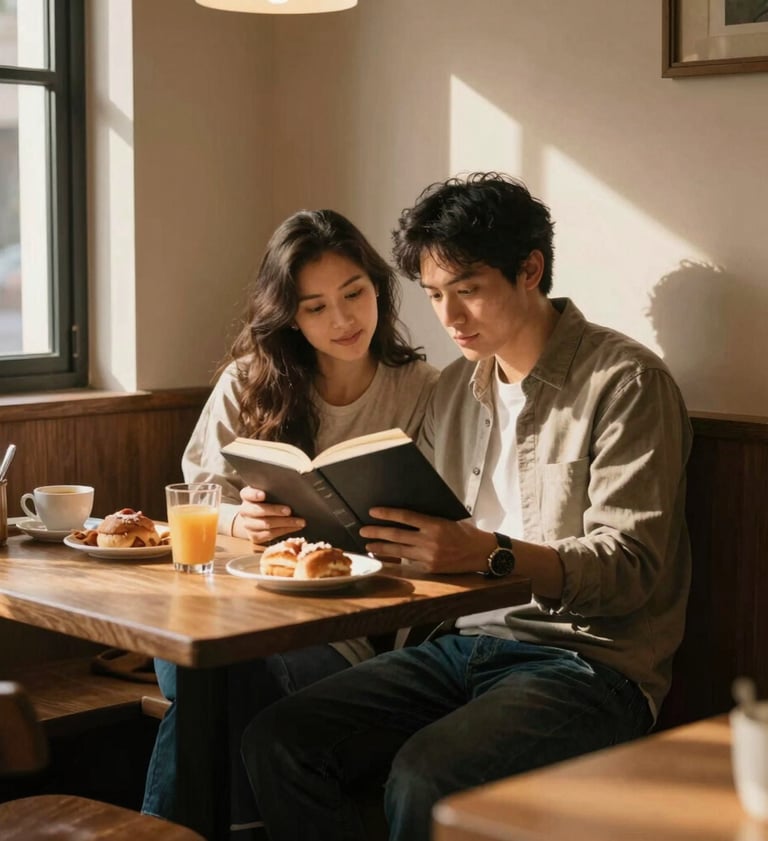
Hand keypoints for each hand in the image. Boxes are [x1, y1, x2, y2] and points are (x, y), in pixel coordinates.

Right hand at [232, 486, 305, 545]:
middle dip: (274, 510)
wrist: (255, 519)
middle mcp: (244, 510)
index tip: (263, 495)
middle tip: (289, 510)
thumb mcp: (268, 492)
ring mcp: (248, 525)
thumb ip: (275, 489)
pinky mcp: (254, 536)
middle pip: (258, 511)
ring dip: (285, 523)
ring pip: (266, 524)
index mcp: (247, 496)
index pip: (247, 494)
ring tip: (300, 521)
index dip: (254, 495)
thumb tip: (295, 484)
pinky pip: (271, 534)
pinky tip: (296, 527)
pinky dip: (285, 530)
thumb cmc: (267, 501)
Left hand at [359, 508, 494, 573]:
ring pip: (399, 550)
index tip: (373, 511)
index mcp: (435, 524)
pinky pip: (408, 563)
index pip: (405, 517)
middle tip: (363, 529)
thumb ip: (428, 520)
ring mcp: (429, 556)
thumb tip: (406, 517)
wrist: (482, 553)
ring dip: (381, 547)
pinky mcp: (430, 568)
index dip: (387, 514)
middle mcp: (430, 540)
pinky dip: (395, 559)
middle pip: (397, 535)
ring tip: (368, 544)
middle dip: (377, 531)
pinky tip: (385, 557)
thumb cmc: (467, 533)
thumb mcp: (448, 520)